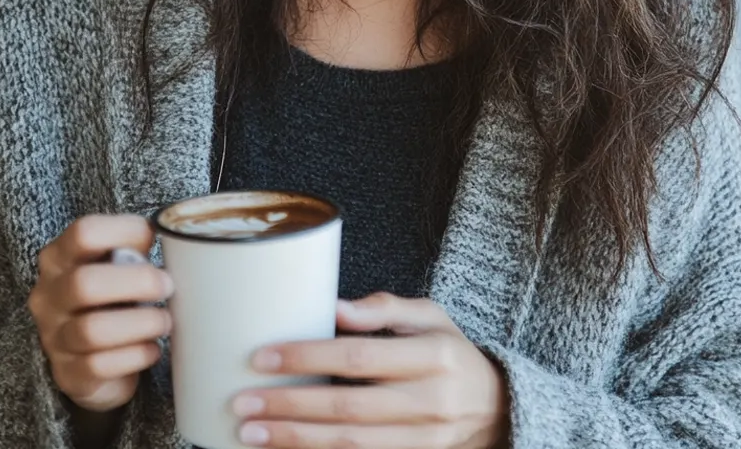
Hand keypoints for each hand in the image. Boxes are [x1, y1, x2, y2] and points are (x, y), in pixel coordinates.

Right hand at [27, 214, 173, 412]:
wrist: (93, 359)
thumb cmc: (112, 297)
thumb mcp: (115, 265)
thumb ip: (133, 247)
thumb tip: (172, 236)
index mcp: (58, 258)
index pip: (83, 233)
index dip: (124, 231)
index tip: (153, 239)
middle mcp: (48, 296)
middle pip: (84, 284)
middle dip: (136, 283)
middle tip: (167, 286)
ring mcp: (53, 338)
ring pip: (93, 330)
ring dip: (140, 323)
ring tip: (164, 321)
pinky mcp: (68, 375)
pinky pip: (100, 366)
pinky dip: (135, 356)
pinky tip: (152, 349)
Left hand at [231, 292, 508, 447]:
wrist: (497, 410)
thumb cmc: (452, 353)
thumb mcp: (431, 316)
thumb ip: (384, 309)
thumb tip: (333, 306)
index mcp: (433, 356)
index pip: (359, 356)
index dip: (308, 357)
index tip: (262, 357)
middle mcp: (429, 403)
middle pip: (348, 410)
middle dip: (289, 407)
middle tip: (243, 404)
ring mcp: (424, 443)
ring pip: (351, 447)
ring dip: (296, 442)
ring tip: (251, 435)